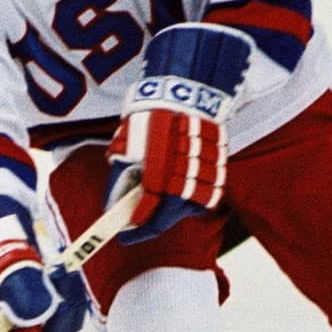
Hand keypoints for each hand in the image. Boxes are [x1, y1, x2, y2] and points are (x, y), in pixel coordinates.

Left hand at [105, 23, 252, 243]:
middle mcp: (187, 188)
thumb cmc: (149, 121)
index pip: (150, 223)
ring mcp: (205, 181)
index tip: (122, 236)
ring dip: (169, 205)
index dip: (134, 233)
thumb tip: (114, 204)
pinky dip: (184, 192)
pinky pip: (199, 193)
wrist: (186, 96)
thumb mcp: (125, 150)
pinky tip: (172, 177)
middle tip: (134, 213)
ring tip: (154, 189)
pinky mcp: (217, 172)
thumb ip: (120, 180)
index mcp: (163, 186)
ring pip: (185, 208)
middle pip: (168, 219)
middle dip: (150, 218)